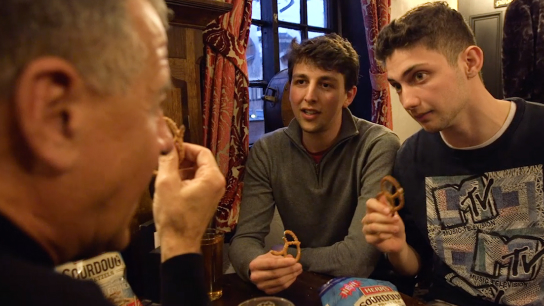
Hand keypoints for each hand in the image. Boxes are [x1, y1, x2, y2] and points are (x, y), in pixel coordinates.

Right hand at [153, 143, 225, 261]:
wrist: (179, 244)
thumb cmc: (174, 216)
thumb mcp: (166, 183)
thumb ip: (168, 160)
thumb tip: (166, 144)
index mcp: (212, 178)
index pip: (202, 151)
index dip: (185, 147)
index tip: (170, 149)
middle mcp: (217, 184)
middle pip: (200, 161)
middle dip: (182, 159)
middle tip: (165, 161)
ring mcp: (213, 193)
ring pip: (197, 172)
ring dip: (182, 170)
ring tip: (164, 173)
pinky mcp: (206, 201)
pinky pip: (197, 183)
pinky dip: (184, 180)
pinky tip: (170, 185)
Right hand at [249, 252, 301, 293]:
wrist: (256, 272)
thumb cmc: (264, 261)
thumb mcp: (269, 255)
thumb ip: (279, 256)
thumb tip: (291, 258)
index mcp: (255, 265)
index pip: (271, 264)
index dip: (284, 262)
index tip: (294, 260)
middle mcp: (256, 277)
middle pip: (276, 273)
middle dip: (290, 269)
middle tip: (299, 265)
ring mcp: (261, 286)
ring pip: (279, 282)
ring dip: (291, 276)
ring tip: (298, 270)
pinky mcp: (267, 292)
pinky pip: (281, 288)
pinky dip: (289, 282)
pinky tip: (294, 276)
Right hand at [362, 194, 406, 253]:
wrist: (398, 240)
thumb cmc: (395, 225)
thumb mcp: (394, 214)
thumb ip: (388, 206)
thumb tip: (383, 195)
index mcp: (373, 210)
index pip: (369, 203)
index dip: (378, 206)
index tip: (388, 211)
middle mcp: (367, 218)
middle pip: (371, 216)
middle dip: (386, 219)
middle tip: (396, 220)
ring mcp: (366, 229)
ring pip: (373, 227)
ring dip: (387, 227)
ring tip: (396, 229)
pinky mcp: (368, 239)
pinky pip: (375, 237)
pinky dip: (384, 236)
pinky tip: (390, 236)